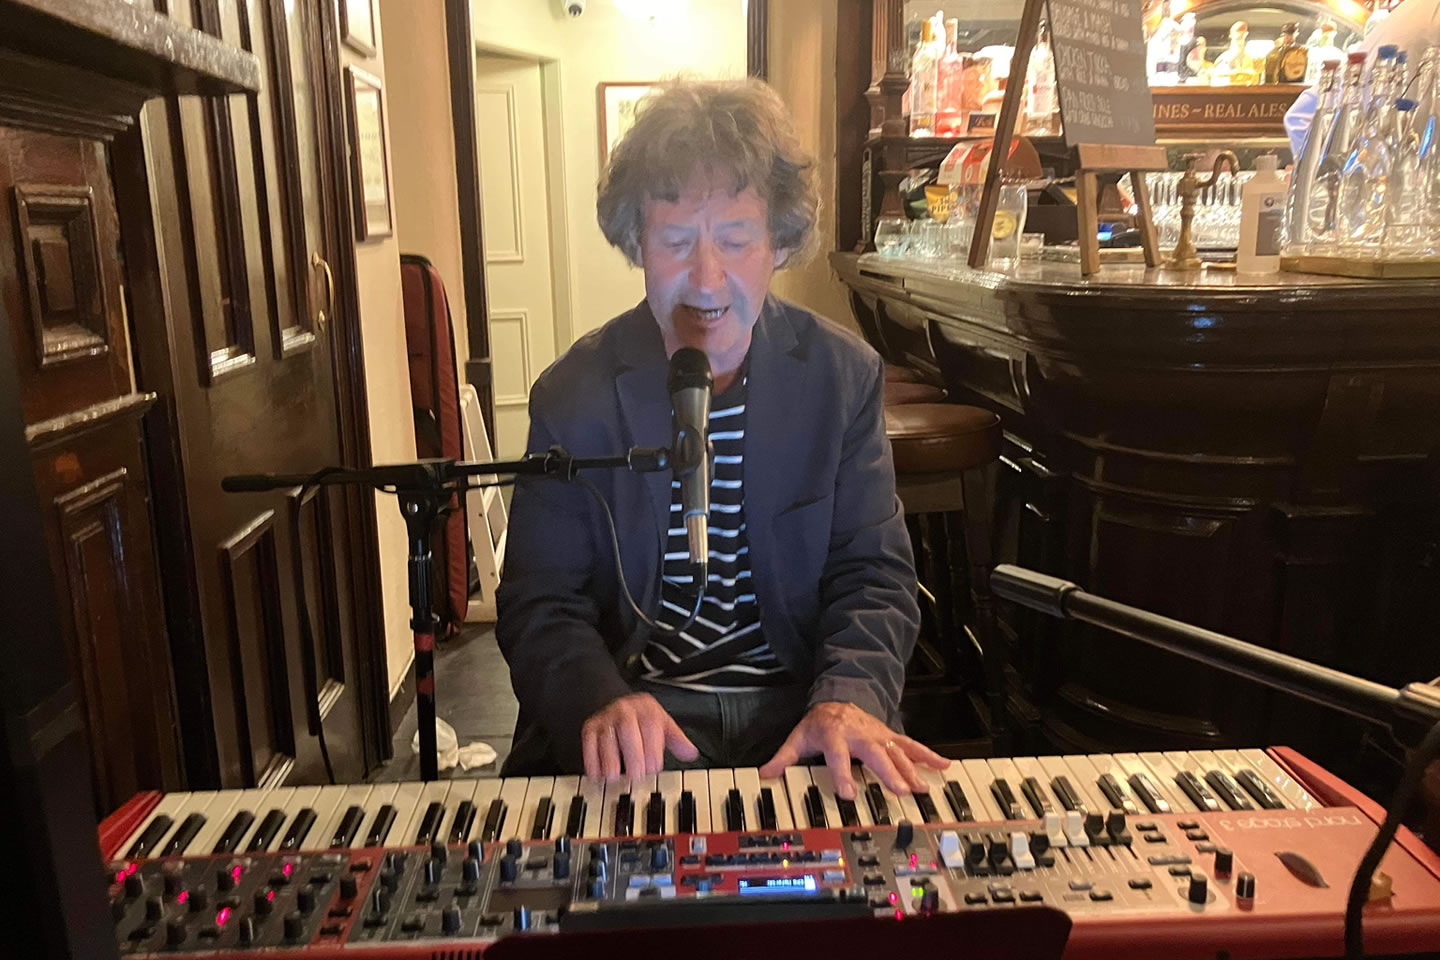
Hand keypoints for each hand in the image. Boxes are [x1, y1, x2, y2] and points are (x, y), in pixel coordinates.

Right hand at [581, 693, 698, 779]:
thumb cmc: (642, 719)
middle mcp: (625, 711)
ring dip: (610, 760)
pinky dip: (592, 760)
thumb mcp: (663, 724)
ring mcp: (606, 719)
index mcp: (646, 709)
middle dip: (633, 753)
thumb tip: (691, 753)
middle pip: (627, 729)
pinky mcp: (590, 728)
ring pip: (607, 737)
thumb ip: (676, 740)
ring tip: (615, 777)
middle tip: (637, 775)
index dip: (652, 747)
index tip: (654, 767)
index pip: (650, 724)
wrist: (617, 702)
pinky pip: (589, 743)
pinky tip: (598, 775)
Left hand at [759, 701, 946, 797]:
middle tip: (900, 791)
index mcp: (835, 735)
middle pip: (875, 754)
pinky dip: (928, 755)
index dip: (843, 774)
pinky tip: (944, 766)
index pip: (838, 756)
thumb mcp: (798, 737)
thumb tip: (764, 775)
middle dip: (889, 773)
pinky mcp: (890, 737)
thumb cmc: (820, 723)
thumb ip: (783, 758)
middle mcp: (860, 735)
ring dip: (911, 769)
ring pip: (897, 752)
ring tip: (922, 788)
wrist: (839, 697)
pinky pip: (912, 745)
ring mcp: (878, 735)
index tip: (850, 793)